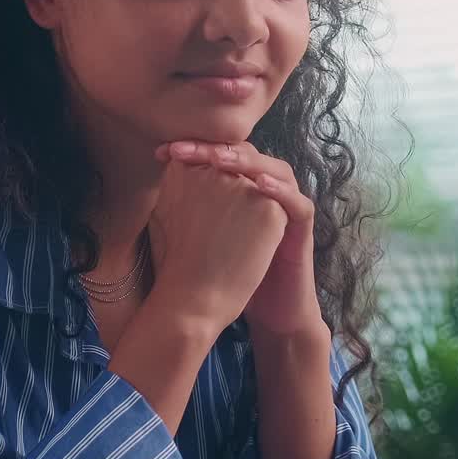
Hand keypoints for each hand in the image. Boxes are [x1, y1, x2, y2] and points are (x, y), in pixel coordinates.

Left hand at [155, 140, 322, 337]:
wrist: (266, 310)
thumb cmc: (229, 275)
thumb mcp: (201, 237)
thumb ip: (186, 208)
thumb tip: (155, 185)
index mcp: (241, 189)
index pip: (221, 155)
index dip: (194, 149)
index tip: (161, 152)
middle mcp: (265, 191)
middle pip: (248, 154)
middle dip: (215, 149)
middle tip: (184, 149)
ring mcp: (286, 207)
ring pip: (276, 169)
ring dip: (247, 161)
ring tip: (220, 160)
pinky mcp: (302, 227)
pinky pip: (298, 202)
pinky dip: (281, 191)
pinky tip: (259, 185)